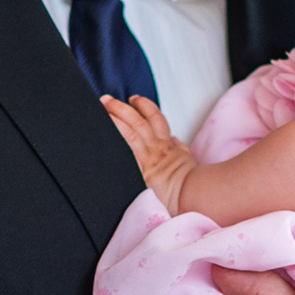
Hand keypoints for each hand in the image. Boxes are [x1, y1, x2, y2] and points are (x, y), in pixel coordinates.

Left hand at [103, 91, 196, 214]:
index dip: (143, 106)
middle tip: (107, 100)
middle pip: (138, 121)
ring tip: (102, 110)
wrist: (191, 195)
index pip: (155, 118)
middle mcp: (156, 148)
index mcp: (166, 144)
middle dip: (121, 108)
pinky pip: (126, 156)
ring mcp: (148, 160)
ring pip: (131, 133)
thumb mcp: (186, 159)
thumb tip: (174, 140)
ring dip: (116, 119)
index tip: (134, 99)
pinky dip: (115, 145)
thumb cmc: (191, 181)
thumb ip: (178, 147)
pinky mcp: (141, 173)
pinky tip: (102, 136)